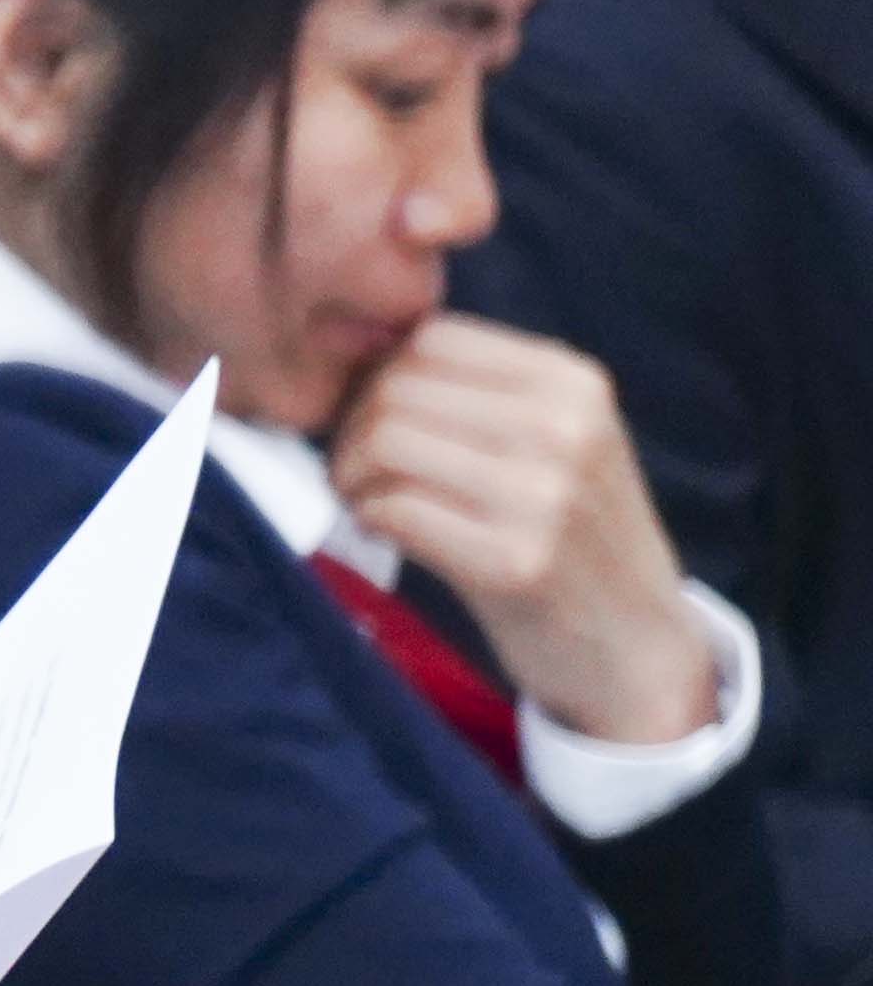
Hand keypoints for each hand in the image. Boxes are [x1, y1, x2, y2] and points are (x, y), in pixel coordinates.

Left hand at [333, 316, 718, 744]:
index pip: (432, 339)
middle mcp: (566, 429)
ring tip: (365, 500)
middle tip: (354, 471)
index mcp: (575, 384)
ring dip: (351, 475)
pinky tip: (383, 533)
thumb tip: (366, 361)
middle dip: (352, 429)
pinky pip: (393, 510)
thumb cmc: (574, 539)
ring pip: (386, 443)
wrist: (635, 646)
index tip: (372, 420)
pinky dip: (367, 518)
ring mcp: (543, 496)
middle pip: (397, 389)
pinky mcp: (512, 562)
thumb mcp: (562, 442)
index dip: (378, 376)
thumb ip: (486, 397)